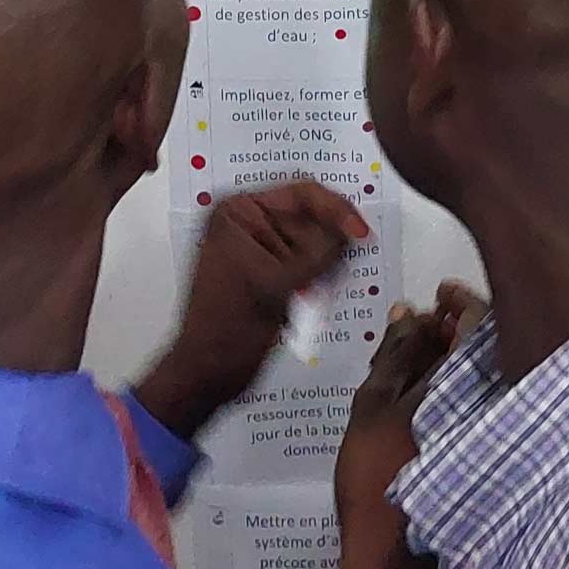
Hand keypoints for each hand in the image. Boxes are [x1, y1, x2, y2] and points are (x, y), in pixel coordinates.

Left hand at [134, 181, 368, 439]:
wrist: (208, 375)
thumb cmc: (225, 329)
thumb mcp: (276, 284)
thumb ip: (320, 254)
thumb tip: (354, 230)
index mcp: (237, 212)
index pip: (301, 193)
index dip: (336, 210)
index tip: (360, 232)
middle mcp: (248, 223)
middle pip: (310, 217)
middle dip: (328, 243)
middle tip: (339, 269)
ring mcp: (260, 248)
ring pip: (314, 241)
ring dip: (324, 265)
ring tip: (314, 291)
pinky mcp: (271, 272)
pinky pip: (309, 263)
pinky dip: (318, 277)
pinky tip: (309, 297)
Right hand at [335, 290, 480, 568]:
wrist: (389, 546)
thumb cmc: (379, 471)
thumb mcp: (374, 403)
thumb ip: (394, 353)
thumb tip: (407, 311)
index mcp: (470, 381)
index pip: (483, 321)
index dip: (463, 299)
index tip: (440, 291)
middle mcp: (486, 400)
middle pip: (481, 345)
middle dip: (451, 325)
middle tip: (420, 320)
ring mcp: (483, 426)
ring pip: (474, 373)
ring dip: (448, 353)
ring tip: (414, 350)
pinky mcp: (475, 446)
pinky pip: (470, 397)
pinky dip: (450, 382)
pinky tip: (423, 385)